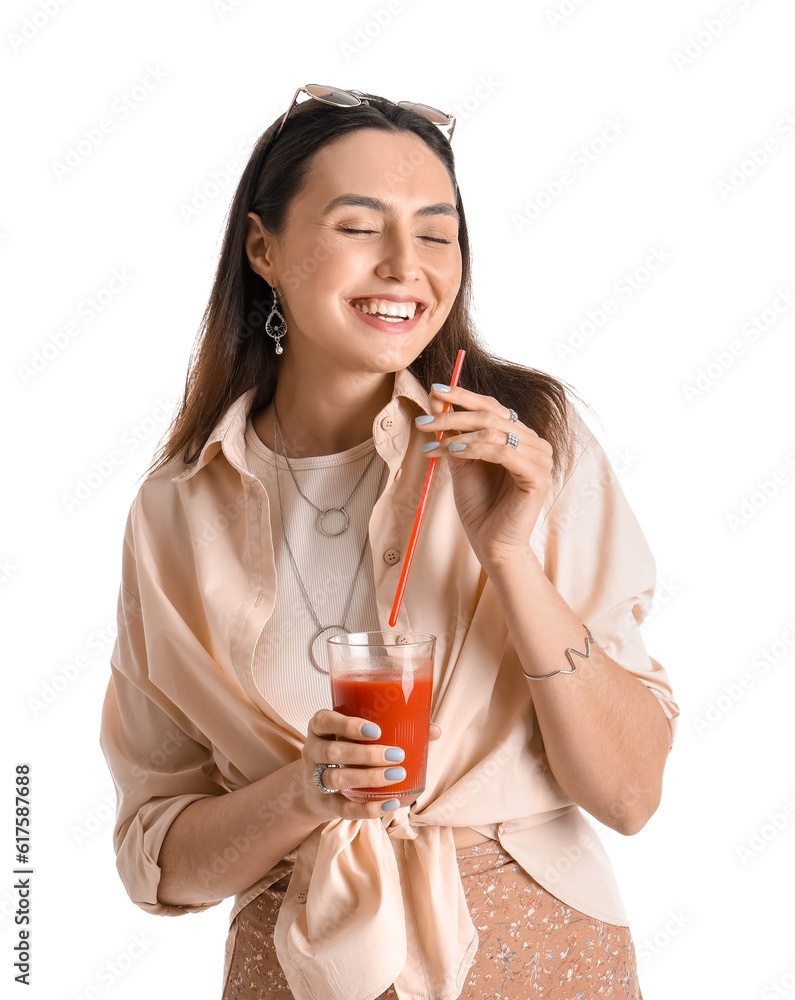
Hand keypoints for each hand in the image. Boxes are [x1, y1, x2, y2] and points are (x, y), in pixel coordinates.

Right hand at [301, 710, 441, 821]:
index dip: (348, 724)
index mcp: (320, 727)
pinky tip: (390, 804)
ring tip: (397, 775)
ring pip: (336, 779)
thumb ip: (393, 728)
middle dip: (367, 755)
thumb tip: (434, 730)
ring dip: (368, 778)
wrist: (313, 786)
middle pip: (334, 752)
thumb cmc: (346, 750)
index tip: (376, 730)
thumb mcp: (358, 736)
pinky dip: (367, 808)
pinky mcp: (324, 804)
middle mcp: (313, 750)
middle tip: (397, 755)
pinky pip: (343, 809)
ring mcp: (315, 779)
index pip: (325, 720)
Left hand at [416, 385, 553, 567]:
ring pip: (495, 431)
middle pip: (492, 415)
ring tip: (432, 443)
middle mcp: (535, 444)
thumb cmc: (479, 505)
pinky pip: (503, 451)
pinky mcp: (538, 477)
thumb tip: (435, 400)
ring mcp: (540, 460)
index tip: (434, 389)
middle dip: (453, 414)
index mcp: (520, 437)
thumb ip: (453, 433)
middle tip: (424, 420)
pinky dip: (474, 448)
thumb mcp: (461, 461)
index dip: (463, 396)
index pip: (492, 407)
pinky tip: (452, 451)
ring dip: (457, 433)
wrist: (491, 543)